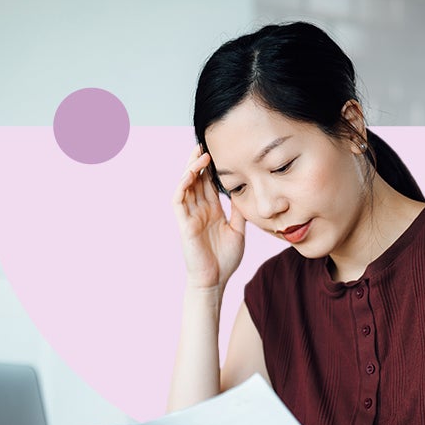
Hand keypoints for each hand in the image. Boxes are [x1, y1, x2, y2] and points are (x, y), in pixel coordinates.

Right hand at [171, 143, 245, 290]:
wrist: (215, 281)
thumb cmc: (225, 260)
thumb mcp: (238, 230)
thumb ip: (238, 211)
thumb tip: (245, 193)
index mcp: (211, 211)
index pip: (208, 184)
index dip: (211, 168)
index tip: (219, 151)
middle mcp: (198, 211)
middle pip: (196, 180)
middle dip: (198, 162)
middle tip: (205, 143)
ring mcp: (189, 216)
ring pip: (185, 186)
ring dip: (190, 169)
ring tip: (199, 154)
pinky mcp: (183, 224)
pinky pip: (178, 200)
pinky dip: (182, 185)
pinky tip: (190, 174)